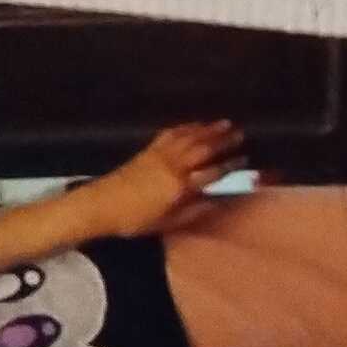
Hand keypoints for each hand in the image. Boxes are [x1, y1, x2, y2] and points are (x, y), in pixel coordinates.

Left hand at [69, 121, 248, 236]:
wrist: (101, 205)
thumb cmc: (134, 220)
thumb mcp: (166, 223)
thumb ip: (192, 211)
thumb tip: (215, 200)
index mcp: (179, 187)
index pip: (212, 173)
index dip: (230, 165)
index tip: (245, 159)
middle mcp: (173, 166)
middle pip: (203, 149)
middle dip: (224, 140)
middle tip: (240, 133)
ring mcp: (160, 155)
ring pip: (189, 137)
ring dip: (208, 129)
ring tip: (224, 123)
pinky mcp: (148, 150)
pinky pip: (171, 134)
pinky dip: (185, 127)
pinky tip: (194, 124)